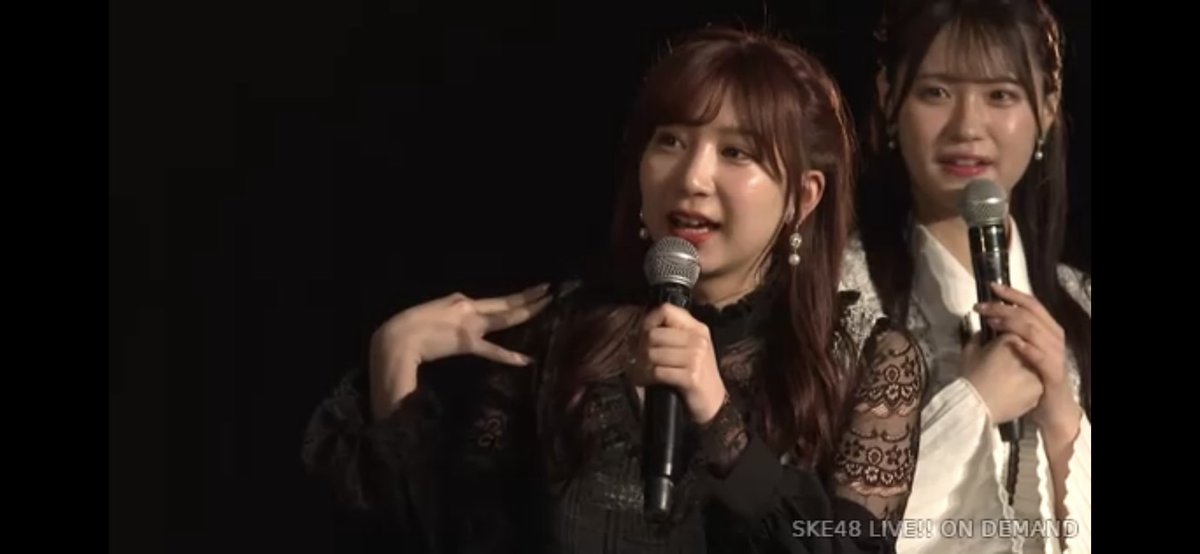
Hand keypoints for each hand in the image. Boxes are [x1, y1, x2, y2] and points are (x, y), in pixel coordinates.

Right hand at [368, 283, 552, 419]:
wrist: (397, 336)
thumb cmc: (409, 327)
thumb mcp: (435, 313)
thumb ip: (452, 315)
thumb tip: (461, 322)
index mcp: (461, 300)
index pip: (495, 299)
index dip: (518, 295)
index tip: (536, 289)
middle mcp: (469, 307)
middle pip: (506, 303)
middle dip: (529, 298)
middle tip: (549, 291)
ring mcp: (469, 325)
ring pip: (504, 319)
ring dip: (527, 313)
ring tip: (546, 307)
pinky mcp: (466, 343)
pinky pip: (493, 350)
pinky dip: (510, 356)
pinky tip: (526, 360)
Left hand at [630, 303, 726, 424]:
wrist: (713, 400)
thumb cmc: (695, 373)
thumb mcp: (686, 349)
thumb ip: (666, 336)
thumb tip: (634, 333)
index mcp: (697, 328)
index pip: (666, 310)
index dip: (648, 322)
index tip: (642, 336)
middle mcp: (698, 340)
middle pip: (654, 334)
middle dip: (640, 349)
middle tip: (639, 360)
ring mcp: (696, 358)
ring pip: (652, 354)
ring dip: (642, 366)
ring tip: (642, 373)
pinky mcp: (691, 377)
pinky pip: (657, 372)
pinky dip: (647, 378)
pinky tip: (647, 382)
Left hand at [975, 283, 1080, 439]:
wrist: (1051, 409)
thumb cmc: (1032, 378)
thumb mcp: (1018, 352)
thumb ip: (1006, 337)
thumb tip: (985, 322)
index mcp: (1046, 330)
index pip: (1031, 304)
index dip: (1012, 294)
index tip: (991, 287)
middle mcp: (1054, 338)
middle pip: (1031, 314)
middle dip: (1005, 307)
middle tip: (982, 306)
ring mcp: (1055, 355)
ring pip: (1036, 331)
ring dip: (1013, 323)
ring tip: (992, 320)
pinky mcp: (1053, 373)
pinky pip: (1042, 357)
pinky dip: (1028, 348)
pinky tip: (1013, 343)